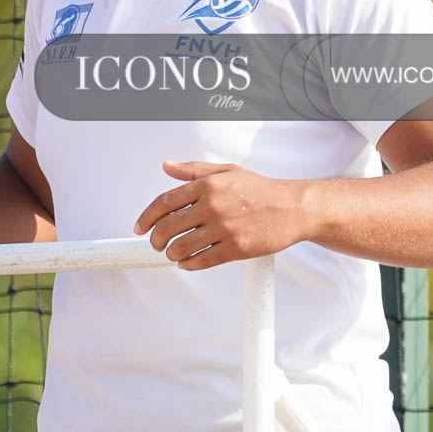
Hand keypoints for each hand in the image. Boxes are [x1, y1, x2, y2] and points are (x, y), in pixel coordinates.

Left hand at [133, 161, 308, 269]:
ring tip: (173, 253)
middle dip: (156, 239)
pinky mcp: (236, 248)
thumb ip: (194, 170)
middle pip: (168, 227)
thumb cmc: (261, 190)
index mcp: (207, 185)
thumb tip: (168, 167)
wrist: (292, 207)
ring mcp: (224, 228)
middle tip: (155, 244)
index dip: (146, 217)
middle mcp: (212, 206)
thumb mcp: (226, 171)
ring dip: (171, 253)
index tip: (140, 227)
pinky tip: (187, 263)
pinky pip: (202, 261)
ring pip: (182, 247)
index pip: (164, 202)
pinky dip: (189, 265)